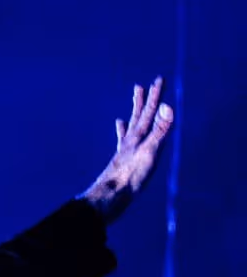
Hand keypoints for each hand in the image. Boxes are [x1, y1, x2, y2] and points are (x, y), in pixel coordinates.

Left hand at [81, 77, 173, 222]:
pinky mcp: (123, 161)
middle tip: (140, 86)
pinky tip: (120, 129)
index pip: (148, 112)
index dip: (154, 95)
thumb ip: (159, 130)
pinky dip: (123, 132)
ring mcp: (125, 151)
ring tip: (131, 103)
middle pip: (137, 117)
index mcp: (138, 137)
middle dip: (142, 101)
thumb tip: (166, 106)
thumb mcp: (150, 152)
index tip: (158, 79)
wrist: (111, 197)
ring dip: (133, 114)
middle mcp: (130, 141)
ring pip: (130, 127)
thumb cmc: (131, 176)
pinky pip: (123, 142)